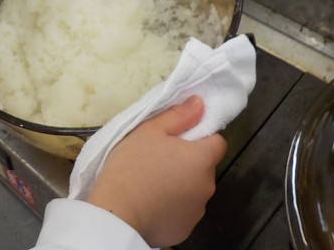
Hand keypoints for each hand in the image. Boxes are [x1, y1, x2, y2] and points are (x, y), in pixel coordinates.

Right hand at [85, 96, 226, 247]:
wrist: (116, 213)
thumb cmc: (132, 165)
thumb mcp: (149, 130)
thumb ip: (178, 115)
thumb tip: (200, 103)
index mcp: (201, 159)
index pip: (217, 143)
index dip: (200, 137)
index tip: (178, 139)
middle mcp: (207, 186)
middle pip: (203, 167)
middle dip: (187, 162)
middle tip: (157, 159)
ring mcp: (197, 211)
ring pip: (193, 190)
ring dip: (180, 185)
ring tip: (151, 183)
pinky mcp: (184, 230)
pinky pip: (182, 211)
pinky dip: (171, 206)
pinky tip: (150, 203)